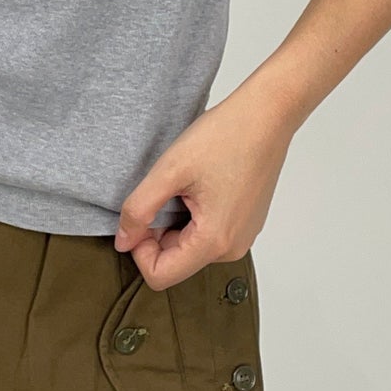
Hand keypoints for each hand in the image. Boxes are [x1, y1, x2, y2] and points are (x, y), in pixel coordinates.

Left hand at [112, 82, 295, 289]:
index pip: (161, 276)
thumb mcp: (169, 170)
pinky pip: (208, 234)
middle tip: (163, 191)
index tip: (142, 214)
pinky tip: (200, 184)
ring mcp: (243, 236)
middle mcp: (233, 248)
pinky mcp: (246, 223)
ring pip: (190, 247)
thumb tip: (123, 241)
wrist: (267, 115)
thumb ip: (139, 209)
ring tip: (184, 185)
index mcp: (214, 242)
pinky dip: (194, 216)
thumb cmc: (224, 136)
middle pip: (176, 262)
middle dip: (158, 233)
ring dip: (175, 222)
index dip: (139, 249)